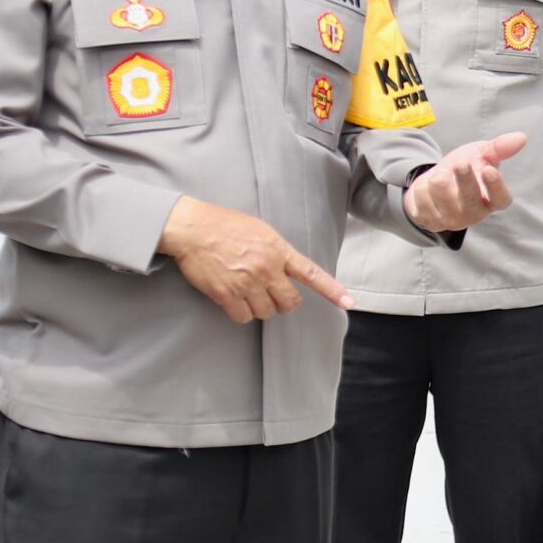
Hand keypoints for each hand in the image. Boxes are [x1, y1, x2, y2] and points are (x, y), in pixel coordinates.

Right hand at [158, 195, 351, 322]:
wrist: (193, 228)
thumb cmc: (226, 225)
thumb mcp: (262, 231)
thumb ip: (278, 252)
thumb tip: (287, 270)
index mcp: (278, 251)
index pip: (312, 274)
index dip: (332, 290)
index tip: (349, 303)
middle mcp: (267, 269)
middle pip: (289, 303)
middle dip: (284, 303)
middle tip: (272, 295)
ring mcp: (246, 283)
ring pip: (267, 312)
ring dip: (261, 308)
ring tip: (248, 292)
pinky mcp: (226, 294)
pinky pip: (243, 317)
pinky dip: (241, 313)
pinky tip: (234, 300)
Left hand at [404, 132, 527, 232]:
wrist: (436, 184)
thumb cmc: (466, 169)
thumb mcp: (482, 155)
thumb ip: (499, 148)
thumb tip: (521, 137)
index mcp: (492, 200)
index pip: (500, 199)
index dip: (495, 186)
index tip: (488, 170)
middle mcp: (474, 214)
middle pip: (470, 199)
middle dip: (464, 179)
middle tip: (460, 163)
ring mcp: (451, 220)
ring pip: (442, 193)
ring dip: (440, 175)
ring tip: (442, 174)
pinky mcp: (430, 221)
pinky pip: (422, 196)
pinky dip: (424, 184)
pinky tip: (428, 187)